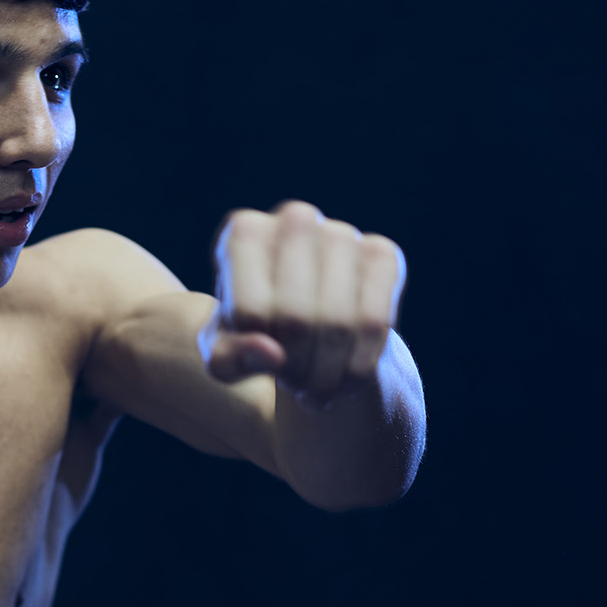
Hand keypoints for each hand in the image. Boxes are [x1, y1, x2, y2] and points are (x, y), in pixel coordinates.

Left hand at [202, 200, 406, 403]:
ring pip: (338, 323)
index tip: (259, 362)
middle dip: (294, 367)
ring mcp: (342, 232)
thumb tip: (272, 355)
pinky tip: (344, 382)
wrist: (309, 327)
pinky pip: (375, 323)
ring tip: (313, 388)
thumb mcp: (225, 354)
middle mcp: (294, 219)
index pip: (249, 311)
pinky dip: (358, 367)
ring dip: (325, 374)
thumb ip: (231, 358)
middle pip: (295, 318)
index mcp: (244, 232)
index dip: (255, 353)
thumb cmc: (253, 334)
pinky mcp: (382, 254)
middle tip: (291, 384)